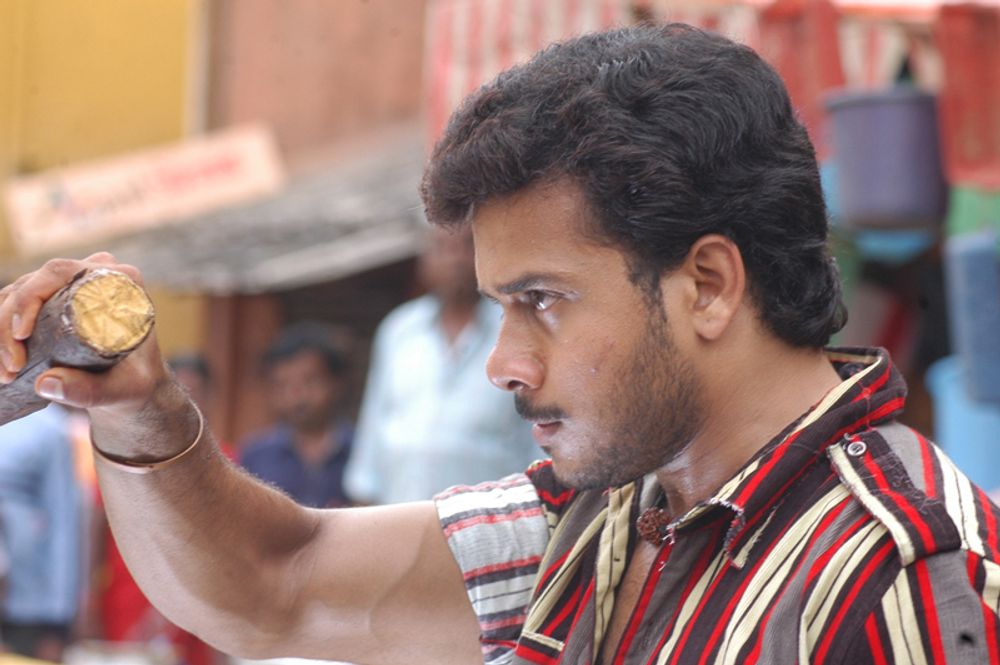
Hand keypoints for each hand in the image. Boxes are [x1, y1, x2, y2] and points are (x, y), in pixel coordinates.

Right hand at [0, 253, 167, 418]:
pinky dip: (2, 332)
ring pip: (15, 295)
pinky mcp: (49, 299)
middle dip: (9, 324)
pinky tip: (3, 363)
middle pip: (32, 283)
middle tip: (12, 366)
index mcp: (120, 281)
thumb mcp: (120, 390)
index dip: (30, 298)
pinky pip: (12, 306)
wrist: (134, 384)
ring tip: (7, 372)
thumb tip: (45, 383)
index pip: (60, 273)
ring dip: (1, 332)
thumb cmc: (135, 382)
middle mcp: (92, 275)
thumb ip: (90, 390)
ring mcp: (67, 284)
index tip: (20, 335)